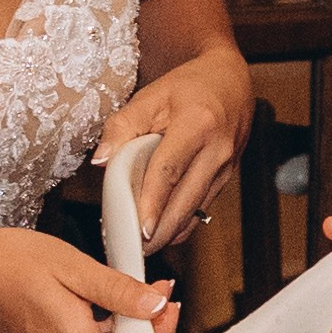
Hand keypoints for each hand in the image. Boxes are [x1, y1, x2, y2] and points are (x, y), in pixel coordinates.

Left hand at [96, 48, 251, 248]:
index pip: (169, 170)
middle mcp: (217, 149)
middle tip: (134, 250)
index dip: (153, 202)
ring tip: (142, 247)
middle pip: (186, 199)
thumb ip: (121, 127)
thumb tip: (101, 161)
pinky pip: (202, 208)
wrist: (230, 82)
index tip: (139, 228)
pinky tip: (162, 233)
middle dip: (161, 230)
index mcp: (197, 124)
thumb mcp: (150, 96)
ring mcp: (225, 167)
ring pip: (196, 210)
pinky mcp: (226, 179)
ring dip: (170, 232)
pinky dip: (181, 224)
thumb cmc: (188, 87)